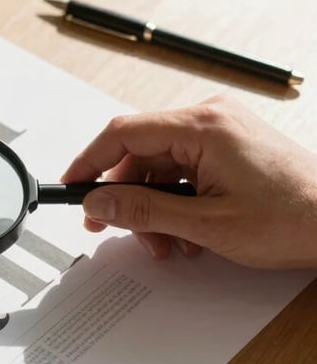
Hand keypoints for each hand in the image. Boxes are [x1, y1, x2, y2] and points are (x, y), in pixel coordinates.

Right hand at [62, 94, 316, 267]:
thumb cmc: (293, 218)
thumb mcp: (206, 224)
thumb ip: (144, 211)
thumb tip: (99, 202)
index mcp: (203, 127)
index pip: (123, 133)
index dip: (89, 162)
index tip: (70, 188)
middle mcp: (209, 120)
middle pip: (139, 153)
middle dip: (126, 197)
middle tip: (113, 229)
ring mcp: (219, 132)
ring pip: (159, 166)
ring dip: (152, 207)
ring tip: (166, 244)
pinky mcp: (227, 147)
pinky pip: (182, 170)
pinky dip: (174, 202)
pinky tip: (185, 233)